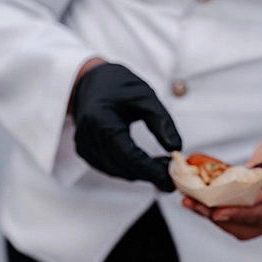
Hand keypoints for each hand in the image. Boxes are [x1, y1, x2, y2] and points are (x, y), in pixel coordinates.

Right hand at [71, 62, 181, 191]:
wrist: (89, 82)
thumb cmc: (116, 85)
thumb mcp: (145, 96)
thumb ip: (162, 122)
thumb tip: (176, 148)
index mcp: (100, 120)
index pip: (129, 155)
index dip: (151, 171)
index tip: (170, 180)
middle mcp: (88, 136)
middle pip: (124, 167)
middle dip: (150, 173)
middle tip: (173, 170)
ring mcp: (85, 147)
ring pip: (120, 172)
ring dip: (142, 172)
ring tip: (162, 163)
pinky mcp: (86, 153)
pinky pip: (112, 169)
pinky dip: (130, 169)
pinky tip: (145, 162)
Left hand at [181, 121, 261, 239]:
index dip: (240, 215)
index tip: (218, 212)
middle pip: (248, 227)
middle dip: (220, 218)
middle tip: (195, 204)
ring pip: (238, 224)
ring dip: (213, 216)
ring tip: (191, 202)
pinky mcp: (255, 206)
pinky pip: (234, 213)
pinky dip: (216, 208)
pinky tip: (199, 199)